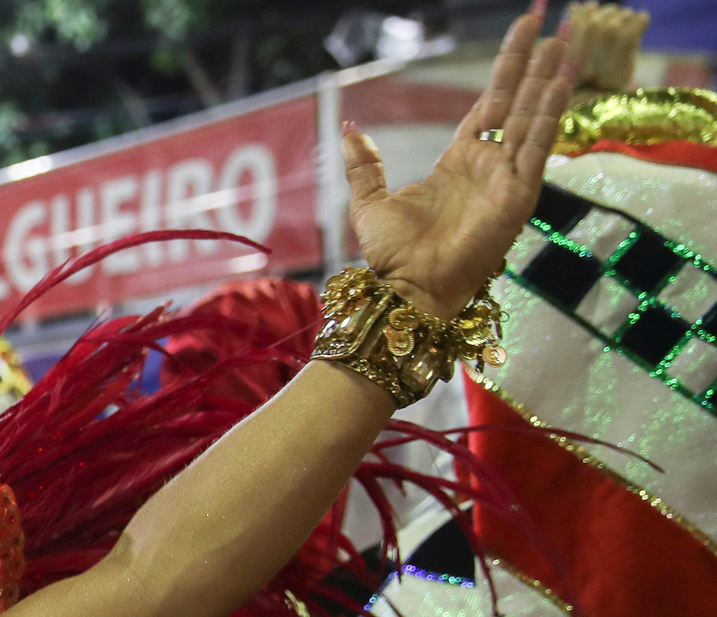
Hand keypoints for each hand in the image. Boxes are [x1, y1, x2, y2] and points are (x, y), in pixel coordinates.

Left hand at [345, 3, 578, 316]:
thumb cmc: (392, 256)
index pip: (490, 104)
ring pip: (534, 114)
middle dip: (535, 61)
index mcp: (460, 163)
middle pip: (518, 100)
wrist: (406, 289)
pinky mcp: (518, 195)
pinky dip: (550, 111)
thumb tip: (350, 128)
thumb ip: (365, 164)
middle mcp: (490, 166)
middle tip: (553, 19)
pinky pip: (537, 144)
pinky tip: (562, 79)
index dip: (507, 70)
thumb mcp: (370, 200)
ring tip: (568, 36)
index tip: (524, 34)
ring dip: (551, 76)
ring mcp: (508, 178)